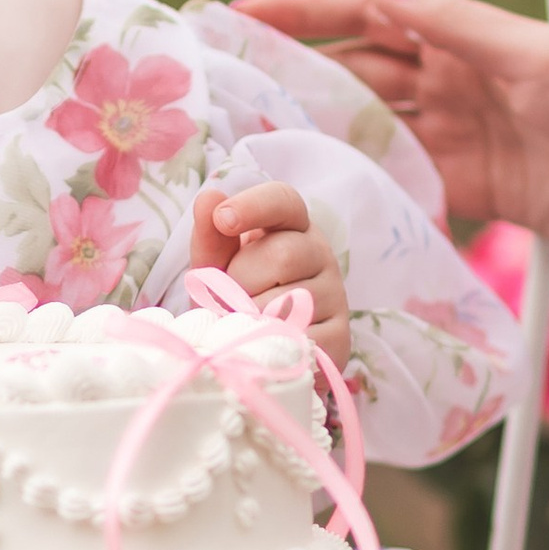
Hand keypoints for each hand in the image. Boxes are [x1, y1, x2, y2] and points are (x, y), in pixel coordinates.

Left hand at [188, 178, 350, 368]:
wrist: (257, 352)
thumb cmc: (236, 299)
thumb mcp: (216, 269)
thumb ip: (211, 238)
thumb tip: (208, 197)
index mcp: (290, 227)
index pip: (283, 201)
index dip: (254, 206)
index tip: (222, 219)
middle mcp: (319, 253)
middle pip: (283, 255)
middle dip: (243, 281)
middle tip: (231, 298)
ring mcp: (334, 294)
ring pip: (289, 300)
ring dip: (252, 316)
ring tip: (245, 323)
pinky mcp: (340, 335)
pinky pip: (300, 335)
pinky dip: (271, 342)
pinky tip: (264, 343)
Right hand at [232, 0, 548, 266]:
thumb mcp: (540, 59)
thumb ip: (458, 28)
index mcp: (471, 37)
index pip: (369, 16)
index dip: (305, 12)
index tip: (240, 15)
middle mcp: (460, 83)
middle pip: (359, 75)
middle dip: (294, 77)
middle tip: (226, 93)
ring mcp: (466, 141)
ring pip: (374, 133)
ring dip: (321, 138)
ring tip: (257, 151)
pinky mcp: (481, 194)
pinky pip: (409, 191)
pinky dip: (371, 196)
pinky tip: (327, 207)